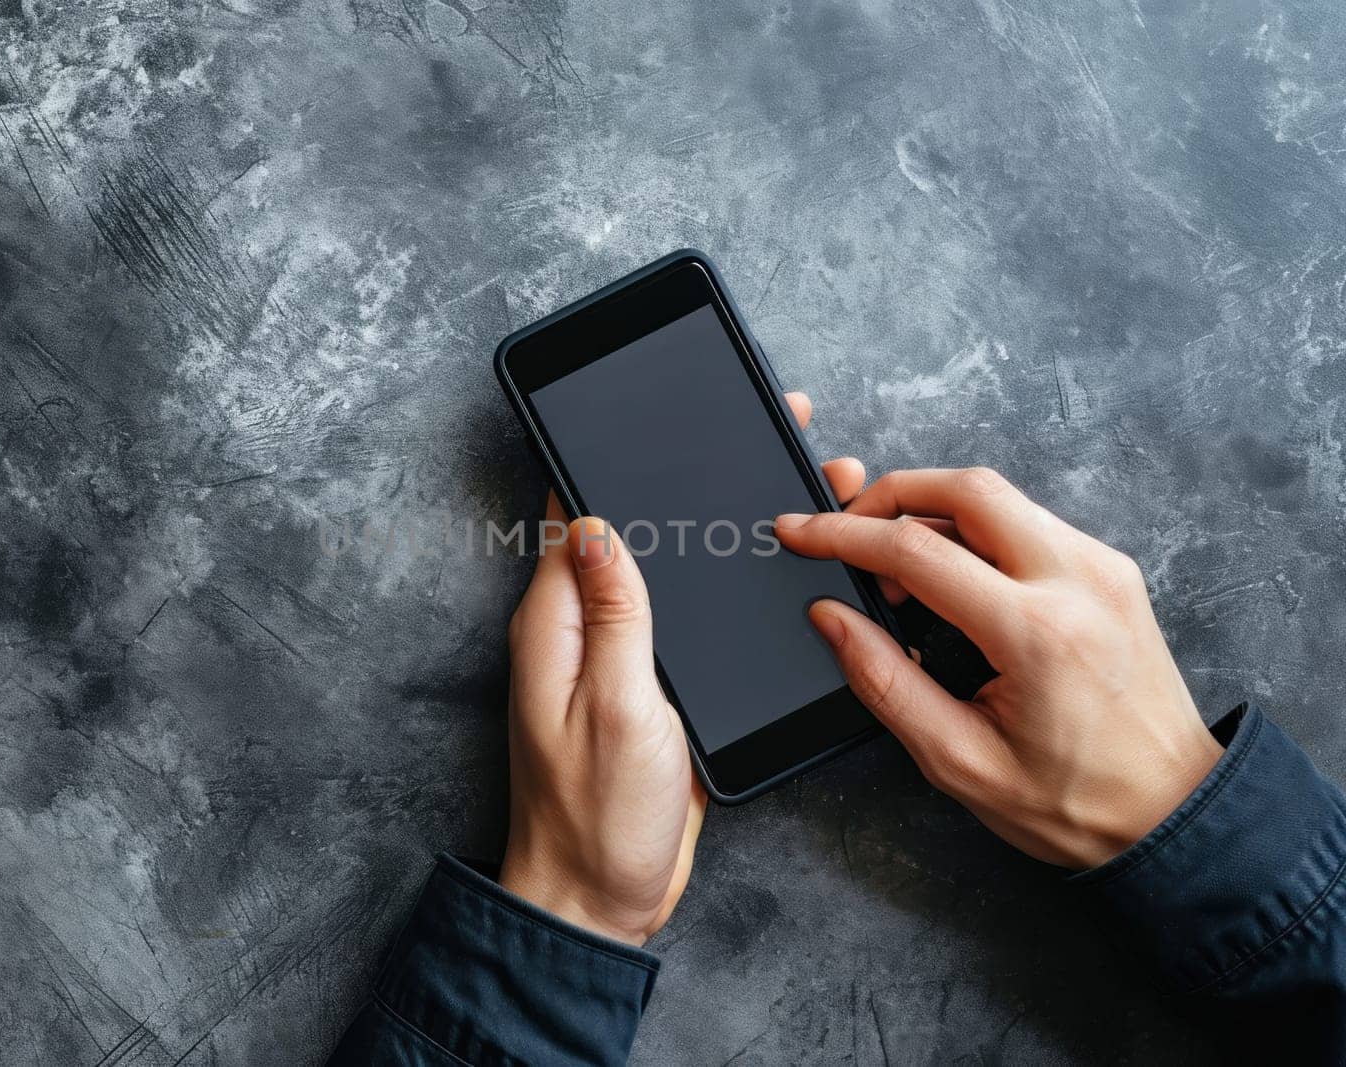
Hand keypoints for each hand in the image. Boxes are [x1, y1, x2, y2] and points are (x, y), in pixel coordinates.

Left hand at [501, 393, 865, 943]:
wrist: (603, 900)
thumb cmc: (597, 817)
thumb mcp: (614, 707)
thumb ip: (612, 614)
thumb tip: (593, 521)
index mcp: (556, 623)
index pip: (576, 515)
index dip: (616, 462)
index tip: (664, 418)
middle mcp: (582, 631)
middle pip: (631, 533)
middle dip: (687, 485)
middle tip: (764, 441)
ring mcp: (619, 659)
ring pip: (666, 573)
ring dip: (712, 533)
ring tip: (789, 491)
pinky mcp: (652, 690)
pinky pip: (682, 623)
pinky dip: (719, 590)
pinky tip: (767, 573)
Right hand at [775, 467, 1223, 869]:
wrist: (1174, 812)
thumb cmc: (1076, 802)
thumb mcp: (959, 761)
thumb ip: (885, 681)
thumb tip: (832, 617)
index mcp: (1035, 634)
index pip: (916, 551)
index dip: (841, 536)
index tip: (799, 533)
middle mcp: (1077, 582)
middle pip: (965, 488)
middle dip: (889, 493)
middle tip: (843, 527)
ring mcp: (1102, 568)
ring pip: (999, 497)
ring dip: (931, 511)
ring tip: (891, 567)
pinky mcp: (1111, 571)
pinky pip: (1028, 521)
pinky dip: (973, 531)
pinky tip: (946, 576)